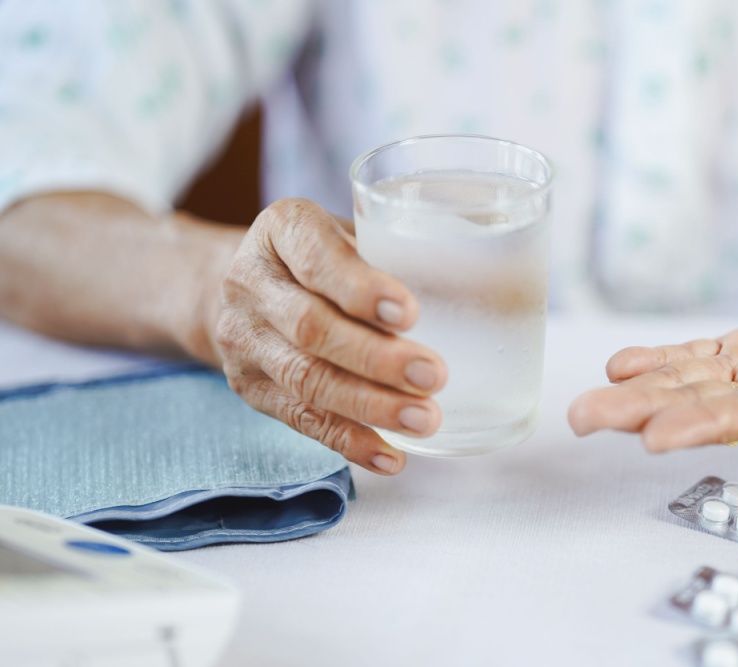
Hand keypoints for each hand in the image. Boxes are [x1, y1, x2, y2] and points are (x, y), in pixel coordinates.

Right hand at [214, 198, 446, 473]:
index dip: (363, 290)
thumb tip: (499, 285)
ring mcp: (244, 339)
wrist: (237, 282)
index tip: (411, 314)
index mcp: (284, 230)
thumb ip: (402, 252)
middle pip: (311, 328)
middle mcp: (251, 283)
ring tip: (425, 420)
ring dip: (370, 406)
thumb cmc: (325, 254)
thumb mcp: (351, 231)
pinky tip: (392, 457)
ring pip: (306, 380)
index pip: (318, 259)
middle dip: (376, 359)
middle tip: (435, 377)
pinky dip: (350, 442)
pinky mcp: (250, 388)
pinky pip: (300, 421)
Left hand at [568, 275, 737, 450]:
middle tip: (586, 419)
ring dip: (640, 391)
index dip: (709, 425)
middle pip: (711, 409)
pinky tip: (622, 362)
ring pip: (696, 385)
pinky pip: (703, 358)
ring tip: (584, 405)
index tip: (655, 436)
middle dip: (647, 414)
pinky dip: (663, 359)